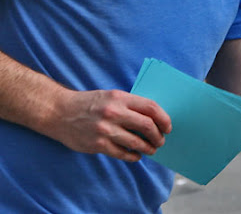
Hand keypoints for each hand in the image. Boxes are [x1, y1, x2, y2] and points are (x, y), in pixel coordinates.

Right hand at [48, 89, 171, 161]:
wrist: (59, 112)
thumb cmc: (90, 103)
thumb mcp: (111, 96)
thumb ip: (130, 105)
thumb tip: (153, 118)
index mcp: (120, 98)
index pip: (151, 108)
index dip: (164, 118)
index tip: (168, 126)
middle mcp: (114, 113)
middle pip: (147, 125)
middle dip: (158, 135)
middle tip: (161, 140)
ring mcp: (105, 130)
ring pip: (136, 142)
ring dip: (148, 148)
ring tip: (151, 149)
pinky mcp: (97, 145)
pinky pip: (122, 153)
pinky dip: (133, 156)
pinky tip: (136, 155)